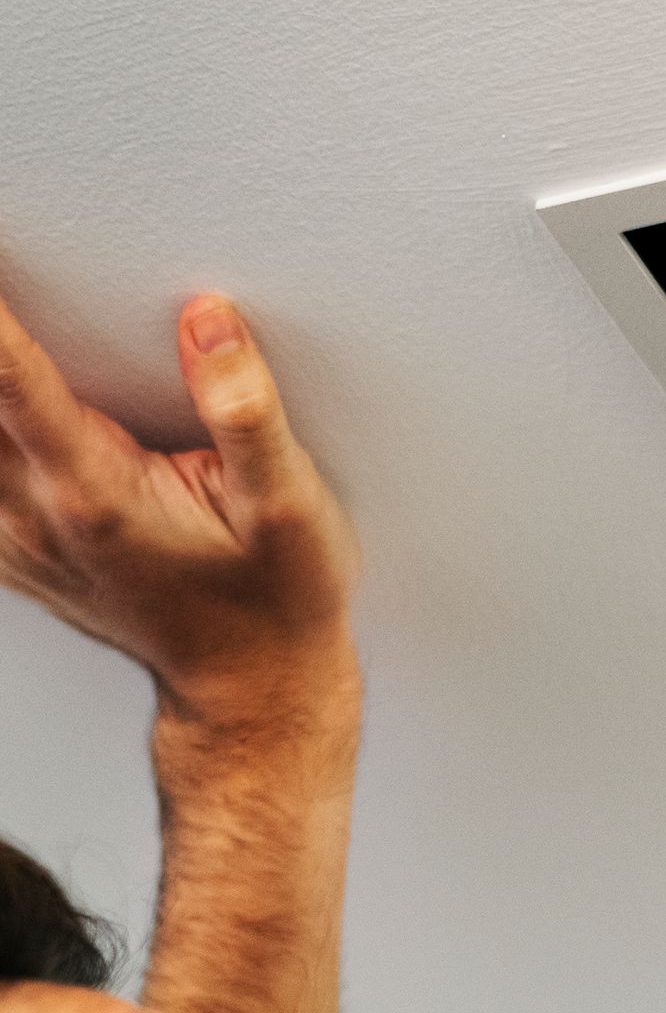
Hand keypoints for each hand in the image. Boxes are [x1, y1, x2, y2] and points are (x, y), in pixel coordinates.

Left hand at [0, 286, 359, 720]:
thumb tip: (208, 322)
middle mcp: (31, 514)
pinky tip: (6, 401)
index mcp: (93, 494)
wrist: (252, 690)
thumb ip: (246, 415)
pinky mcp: (8, 543)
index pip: (8, 377)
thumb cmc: (277, 604)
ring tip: (0, 325)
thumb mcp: (290, 512)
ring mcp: (9, 535)